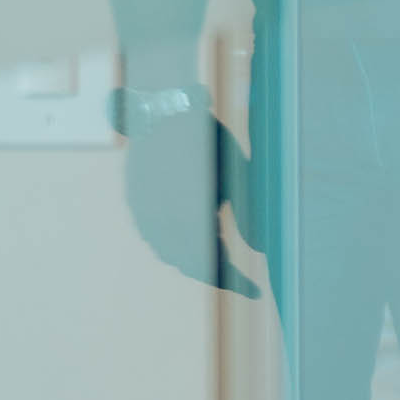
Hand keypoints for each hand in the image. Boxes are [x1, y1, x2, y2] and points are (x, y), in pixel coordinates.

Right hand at [121, 99, 256, 294]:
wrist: (165, 108)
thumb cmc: (209, 140)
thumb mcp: (238, 173)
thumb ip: (249, 212)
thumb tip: (262, 248)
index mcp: (188, 217)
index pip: (212, 265)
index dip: (234, 282)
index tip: (256, 291)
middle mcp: (161, 221)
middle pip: (190, 264)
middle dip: (217, 274)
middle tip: (241, 280)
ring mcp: (145, 213)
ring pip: (170, 252)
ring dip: (196, 260)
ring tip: (221, 261)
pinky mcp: (137, 203)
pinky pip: (156, 236)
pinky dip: (177, 245)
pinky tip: (194, 239)